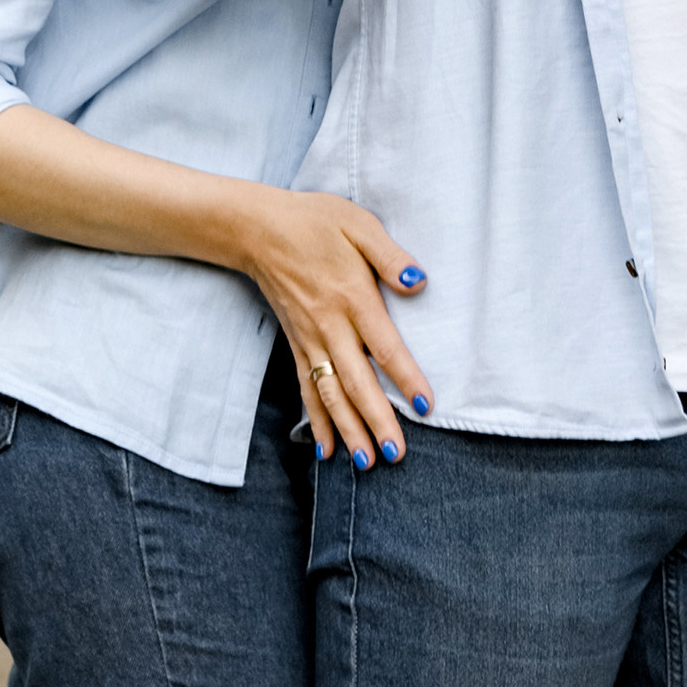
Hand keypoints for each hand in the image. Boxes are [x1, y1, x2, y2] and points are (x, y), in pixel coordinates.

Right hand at [232, 186, 433, 463]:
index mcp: (352, 296)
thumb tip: (419, 283)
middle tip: (396, 454)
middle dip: (377, 420)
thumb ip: (390, 256)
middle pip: (356, 382)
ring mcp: (309, 339)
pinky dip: (317, 421)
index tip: (426, 407)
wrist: (259, 229)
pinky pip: (306, 389)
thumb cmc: (316, 223)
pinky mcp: (296, 345)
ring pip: (330, 394)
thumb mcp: (359, 224)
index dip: (406, 378)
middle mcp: (330, 325)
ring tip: (366, 463)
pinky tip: (326, 449)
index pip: (384, 346)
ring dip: (349, 430)